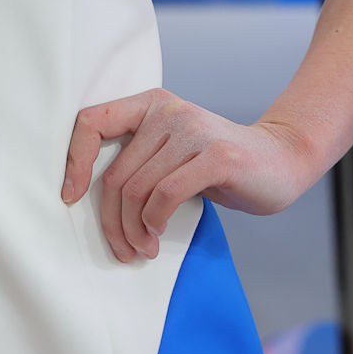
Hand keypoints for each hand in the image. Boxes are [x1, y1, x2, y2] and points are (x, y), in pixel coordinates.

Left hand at [62, 88, 313, 262]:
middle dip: (111, 221)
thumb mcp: (171, 153)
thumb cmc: (218, 164)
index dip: (73, 162)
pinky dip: (155, 221)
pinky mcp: (216, 156)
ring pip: (137, 189)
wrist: (282, 160)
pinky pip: (166, 194)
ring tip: (143, 248)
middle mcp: (168, 111)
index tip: (70, 197)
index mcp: (149, 104)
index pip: (91, 122)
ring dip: (134, 230)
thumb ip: (138, 161)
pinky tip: (158, 233)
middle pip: (116, 174)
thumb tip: (86, 197)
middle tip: (122, 249)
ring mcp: (193, 130)